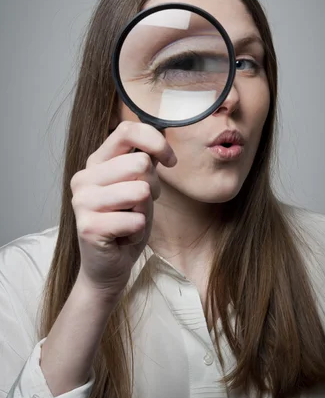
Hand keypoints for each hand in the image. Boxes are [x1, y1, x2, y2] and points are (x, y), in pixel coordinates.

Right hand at [70, 121, 176, 297]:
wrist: (109, 265)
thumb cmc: (126, 222)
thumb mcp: (140, 186)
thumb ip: (144, 162)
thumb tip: (160, 138)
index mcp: (96, 162)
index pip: (127, 131)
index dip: (156, 142)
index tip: (170, 161)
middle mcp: (84, 177)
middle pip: (140, 162)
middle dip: (153, 186)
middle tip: (141, 205)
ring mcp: (82, 201)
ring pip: (140, 190)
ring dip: (145, 211)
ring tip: (130, 220)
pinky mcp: (88, 226)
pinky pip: (136, 220)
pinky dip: (138, 233)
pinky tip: (124, 237)